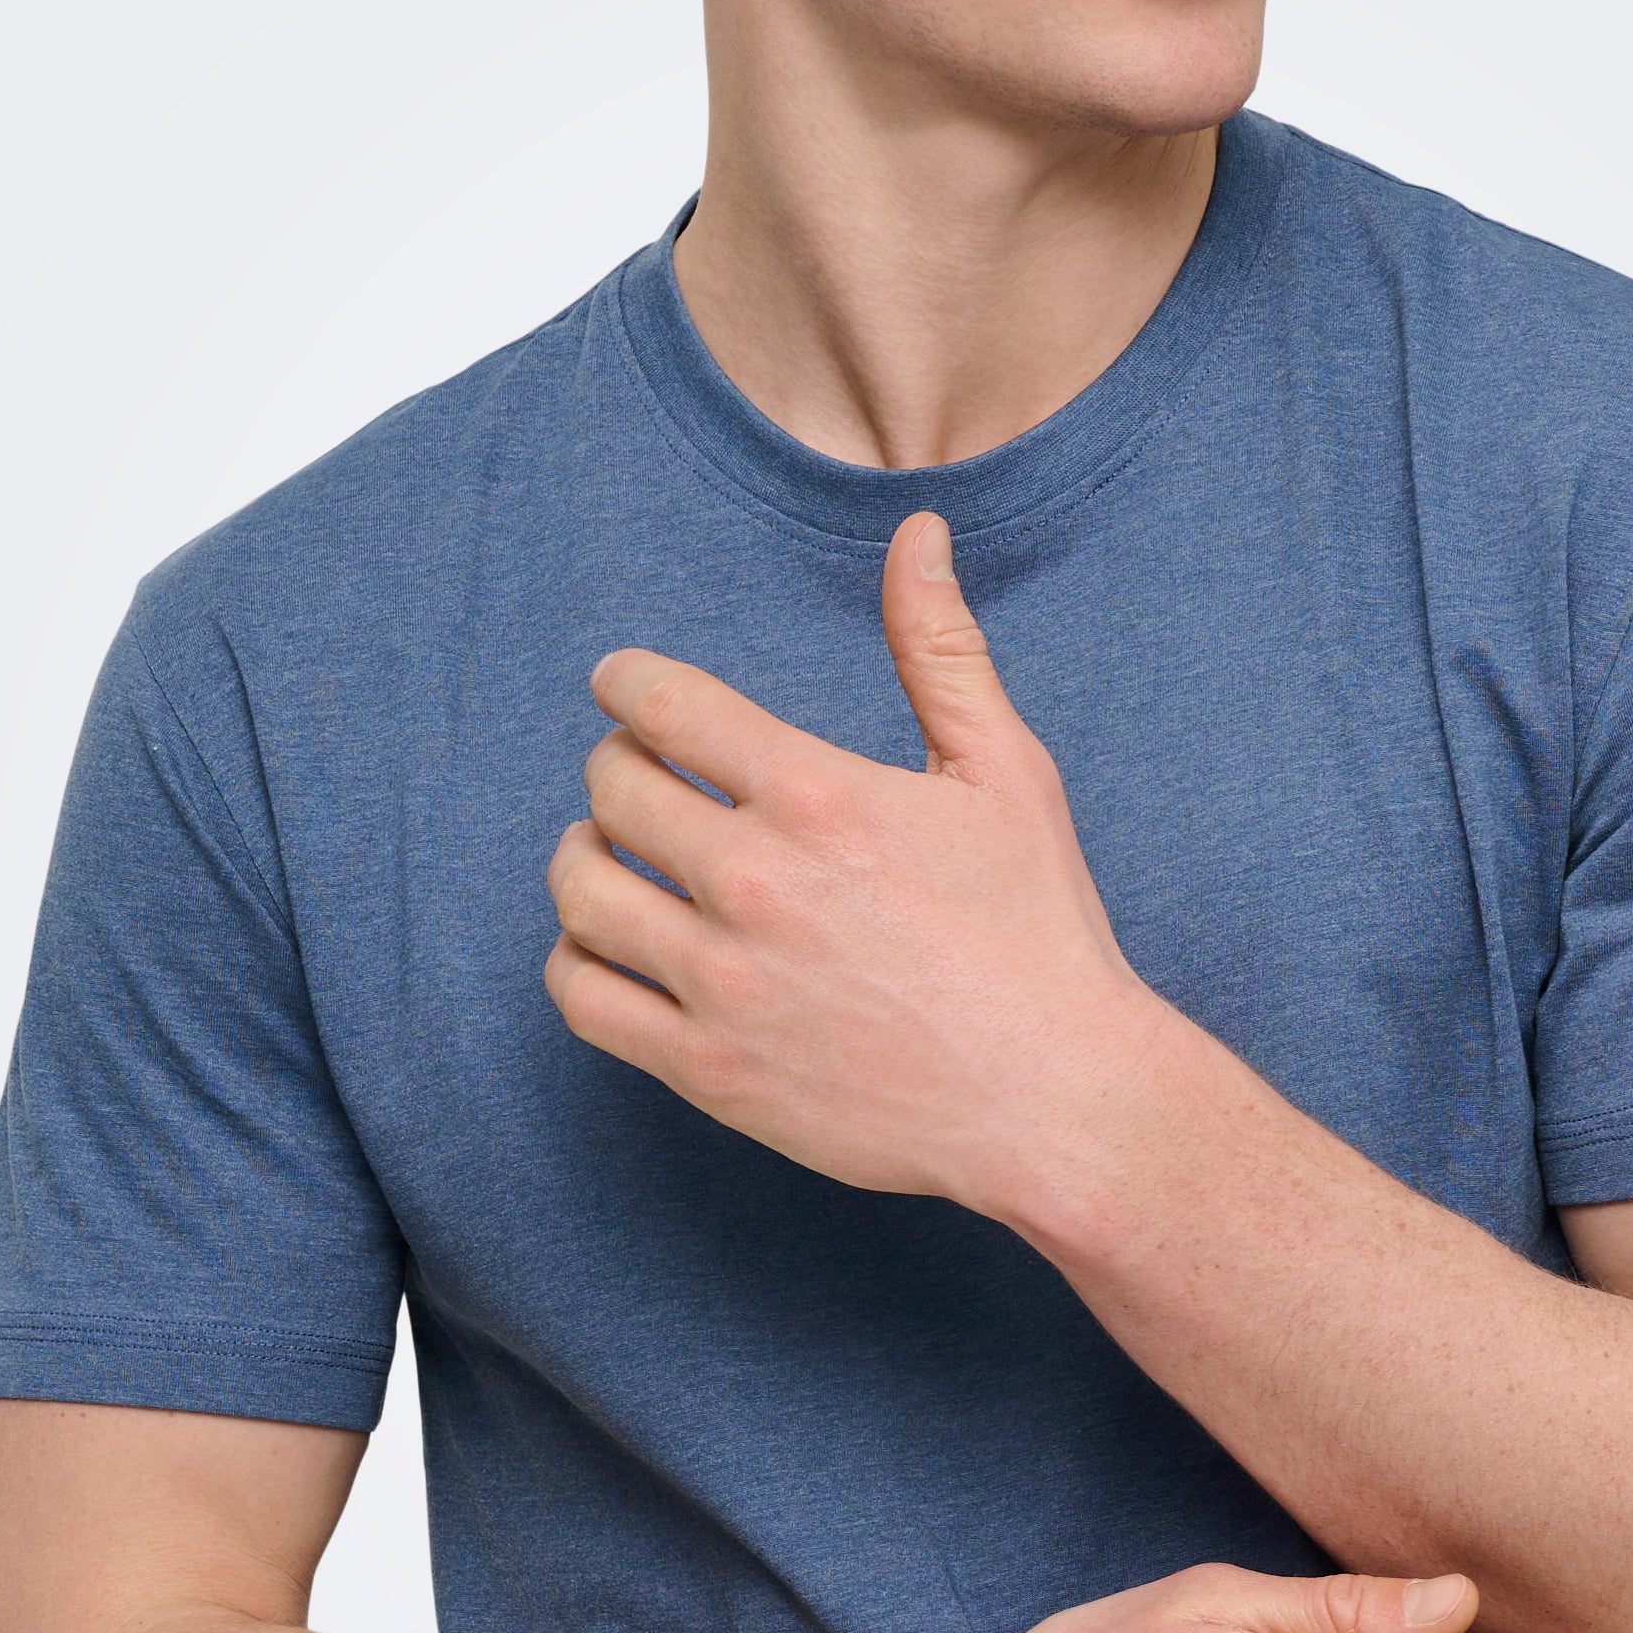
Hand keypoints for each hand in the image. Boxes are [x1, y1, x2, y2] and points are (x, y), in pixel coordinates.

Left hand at [543, 513, 1157, 1213]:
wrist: (1054, 1101)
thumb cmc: (1038, 932)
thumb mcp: (1007, 772)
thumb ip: (940, 649)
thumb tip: (915, 531)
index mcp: (820, 798)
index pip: (663, 704)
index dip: (629, 682)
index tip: (626, 687)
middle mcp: (757, 884)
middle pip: (611, 787)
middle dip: (619, 763)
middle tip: (643, 775)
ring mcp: (725, 983)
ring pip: (579, 888)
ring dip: (585, 855)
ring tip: (617, 855)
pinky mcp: (708, 1069)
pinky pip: (582, 995)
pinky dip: (578, 958)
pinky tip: (617, 944)